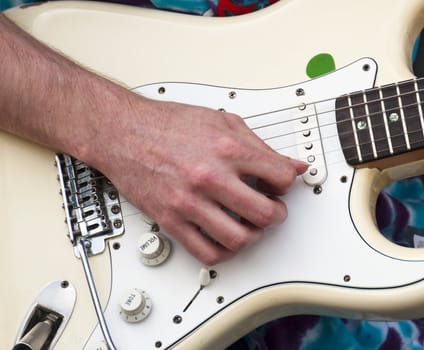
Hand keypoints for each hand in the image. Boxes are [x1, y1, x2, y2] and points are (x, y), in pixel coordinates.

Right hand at [97, 99, 306, 265]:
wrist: (123, 132)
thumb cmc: (169, 125)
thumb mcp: (223, 122)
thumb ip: (261, 146)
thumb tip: (293, 165)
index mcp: (228, 148)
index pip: (281, 177)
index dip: (287, 183)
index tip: (279, 185)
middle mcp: (210, 176)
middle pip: (265, 213)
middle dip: (276, 214)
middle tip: (271, 209)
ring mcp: (190, 201)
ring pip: (239, 239)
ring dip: (253, 236)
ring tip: (249, 225)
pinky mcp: (171, 220)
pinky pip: (206, 252)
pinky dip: (224, 253)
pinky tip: (225, 239)